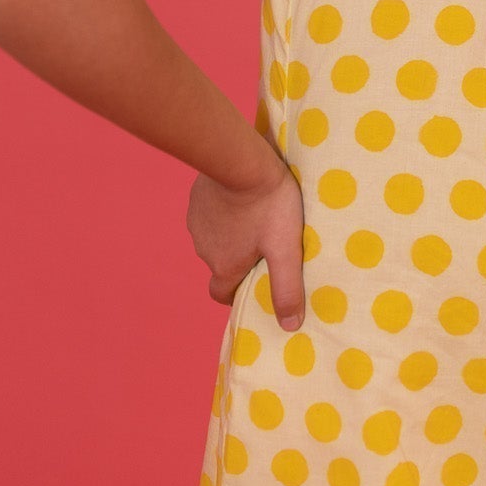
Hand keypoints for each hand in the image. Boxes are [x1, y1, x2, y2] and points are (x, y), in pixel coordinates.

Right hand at [186, 159, 306, 330]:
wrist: (241, 159)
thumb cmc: (268, 205)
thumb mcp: (285, 249)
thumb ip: (287, 288)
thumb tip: (289, 326)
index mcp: (223, 266)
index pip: (222, 293)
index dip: (237, 292)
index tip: (256, 281)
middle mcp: (203, 249)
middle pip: (221, 264)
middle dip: (240, 258)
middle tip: (267, 243)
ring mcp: (197, 222)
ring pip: (216, 237)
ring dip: (233, 233)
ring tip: (259, 216)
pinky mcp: (197, 198)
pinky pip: (210, 213)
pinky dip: (225, 211)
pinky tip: (243, 197)